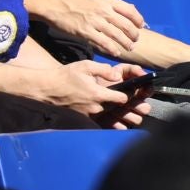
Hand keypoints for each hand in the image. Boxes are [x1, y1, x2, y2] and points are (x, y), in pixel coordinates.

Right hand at [36, 60, 150, 125]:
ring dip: (121, 117)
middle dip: (130, 108)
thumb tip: (117, 74)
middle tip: (142, 107)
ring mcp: (88, 115)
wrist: (47, 89)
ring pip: (111, 118)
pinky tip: (119, 123)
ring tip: (134, 117)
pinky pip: (100, 123)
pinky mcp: (83, 119)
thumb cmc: (66, 75)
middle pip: (119, 110)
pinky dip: (110, 123)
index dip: (130, 95)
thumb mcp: (86, 66)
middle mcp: (95, 107)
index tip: (134, 93)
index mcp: (98, 94)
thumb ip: (104, 69)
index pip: (122, 98)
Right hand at [51, 0, 144, 56]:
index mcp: (108, 0)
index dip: (138, 21)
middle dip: (134, 35)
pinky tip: (116, 52)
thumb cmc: (76, 1)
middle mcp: (104, 10)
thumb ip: (113, 4)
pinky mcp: (85, 31)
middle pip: (126, 25)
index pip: (131, 11)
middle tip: (135, 41)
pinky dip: (112, 49)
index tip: (140, 27)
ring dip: (125, 43)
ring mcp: (95, 21)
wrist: (55, 4)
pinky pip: (103, 42)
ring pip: (117, 35)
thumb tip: (131, 9)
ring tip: (129, 48)